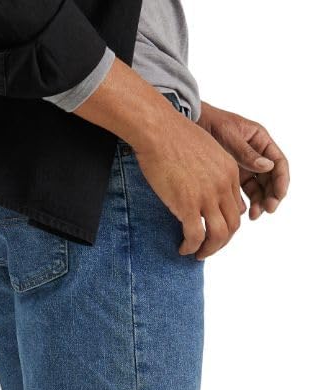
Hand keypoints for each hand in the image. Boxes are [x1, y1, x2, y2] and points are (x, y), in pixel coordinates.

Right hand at [131, 103, 244, 259]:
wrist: (158, 130)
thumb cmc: (174, 136)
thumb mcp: (206, 151)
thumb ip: (214, 171)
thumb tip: (208, 188)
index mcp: (229, 173)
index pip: (236, 208)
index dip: (226, 225)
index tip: (213, 231)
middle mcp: (223, 186)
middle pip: (232, 225)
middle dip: (221, 242)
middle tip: (207, 249)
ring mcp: (207, 196)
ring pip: (219, 235)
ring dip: (209, 249)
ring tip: (197, 254)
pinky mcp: (188, 204)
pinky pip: (196, 236)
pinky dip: (190, 247)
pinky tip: (183, 248)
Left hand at [198, 101, 289, 219]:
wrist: (192, 123)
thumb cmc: (211, 123)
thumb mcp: (230, 135)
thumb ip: (247, 153)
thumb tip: (268, 166)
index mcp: (261, 141)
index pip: (278, 163)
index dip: (281, 180)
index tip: (279, 196)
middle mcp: (257, 155)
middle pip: (270, 180)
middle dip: (271, 196)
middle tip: (267, 210)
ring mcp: (245, 167)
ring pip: (259, 189)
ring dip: (259, 203)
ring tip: (254, 215)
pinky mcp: (233, 177)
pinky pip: (243, 193)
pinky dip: (244, 203)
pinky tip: (240, 213)